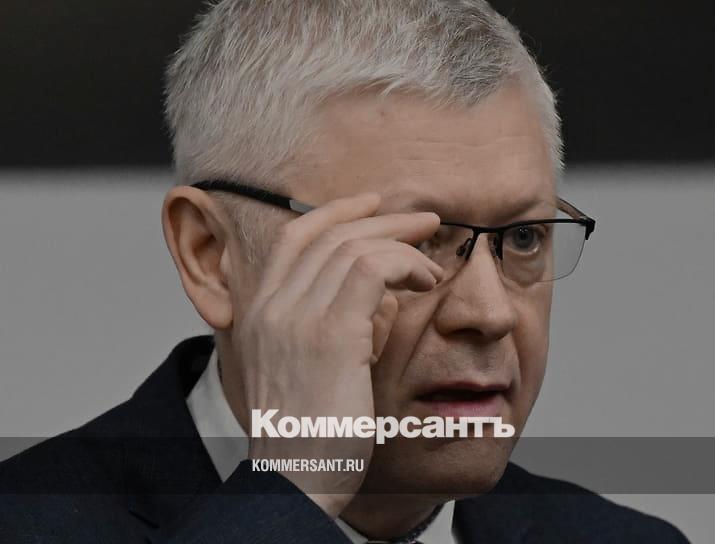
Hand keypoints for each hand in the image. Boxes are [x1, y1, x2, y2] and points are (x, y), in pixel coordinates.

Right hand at [237, 192, 442, 515]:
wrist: (297, 482)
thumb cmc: (312, 438)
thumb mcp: (303, 374)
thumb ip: (321, 332)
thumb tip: (372, 303)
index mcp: (258, 315)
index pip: (294, 239)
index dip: (335, 212)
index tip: (372, 204)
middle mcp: (270, 308)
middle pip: (327, 234)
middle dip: (381, 218)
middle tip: (424, 220)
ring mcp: (296, 318)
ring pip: (354, 245)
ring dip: (403, 242)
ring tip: (434, 256)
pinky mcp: (331, 334)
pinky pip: (374, 269)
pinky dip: (407, 265)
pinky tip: (426, 281)